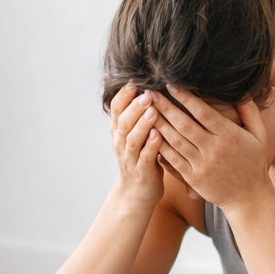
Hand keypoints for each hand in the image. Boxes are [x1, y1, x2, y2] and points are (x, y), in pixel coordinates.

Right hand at [108, 82, 163, 205]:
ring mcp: (130, 158)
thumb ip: (135, 113)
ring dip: (142, 125)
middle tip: (147, 94)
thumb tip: (138, 85)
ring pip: (133, 139)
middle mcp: (121, 143)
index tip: (134, 80)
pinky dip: (151, 146)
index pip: (116, 109)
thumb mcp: (133, 134)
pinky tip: (158, 136)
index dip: (123, 95)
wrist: (137, 193)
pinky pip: (145, 158)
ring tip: (153, 111)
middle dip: (134, 107)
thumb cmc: (140, 157)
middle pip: (123, 122)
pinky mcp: (142, 172)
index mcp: (118, 131)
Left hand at [152, 85, 270, 210]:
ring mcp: (201, 165)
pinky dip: (160, 146)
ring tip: (144, 109)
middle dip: (165, 107)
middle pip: (184, 124)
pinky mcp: (193, 178)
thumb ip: (250, 112)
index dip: (186, 98)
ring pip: (175, 141)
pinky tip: (149, 133)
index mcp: (229, 136)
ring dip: (158, 123)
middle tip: (149, 92)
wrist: (248, 198)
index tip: (170, 84)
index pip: (203, 113)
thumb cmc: (254, 163)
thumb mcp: (260, 135)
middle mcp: (214, 150)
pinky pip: (172, 159)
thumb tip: (242, 90)